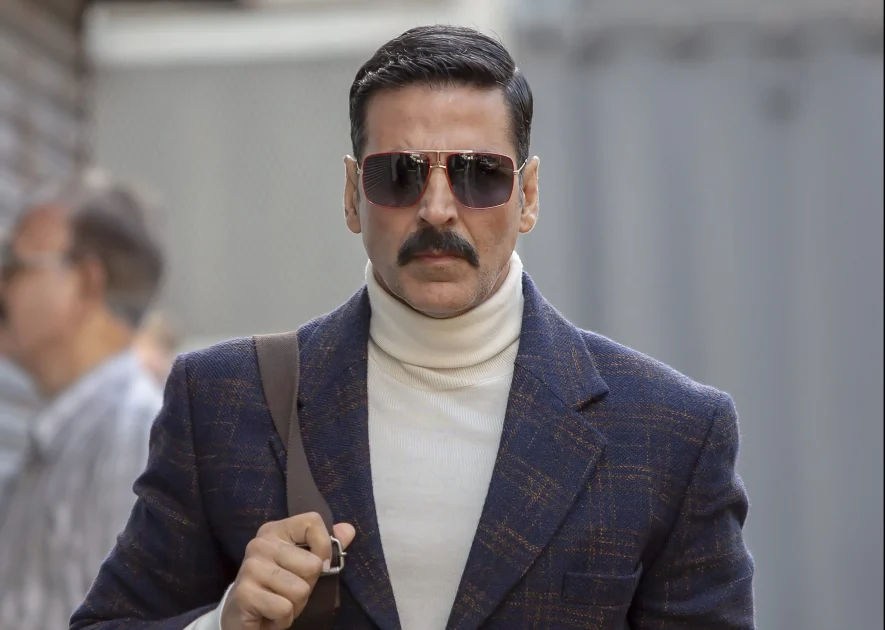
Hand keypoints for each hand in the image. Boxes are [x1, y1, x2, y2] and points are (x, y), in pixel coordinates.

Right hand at [220, 512, 355, 629]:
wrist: (240, 616)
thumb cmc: (276, 588)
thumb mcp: (301, 565)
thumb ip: (324, 547)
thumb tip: (348, 530)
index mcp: (275, 530)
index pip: (313, 522)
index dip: (324, 548)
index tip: (317, 565)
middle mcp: (260, 544)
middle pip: (312, 565)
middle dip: (307, 586)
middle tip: (288, 591)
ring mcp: (250, 567)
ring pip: (300, 590)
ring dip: (295, 605)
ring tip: (278, 602)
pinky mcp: (244, 593)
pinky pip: (285, 609)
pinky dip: (283, 619)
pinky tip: (270, 614)